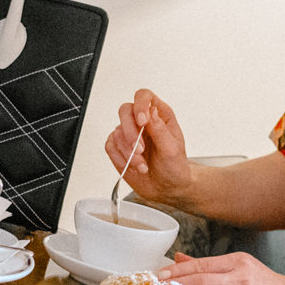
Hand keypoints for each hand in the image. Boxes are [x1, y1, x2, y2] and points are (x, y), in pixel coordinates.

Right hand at [105, 89, 192, 207]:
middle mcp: (143, 121)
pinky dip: (120, 158)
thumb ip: (160, 129)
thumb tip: (150, 111)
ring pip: (117, 132)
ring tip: (142, 165)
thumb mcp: (172, 149)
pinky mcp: (120, 148)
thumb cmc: (174, 167)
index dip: (140, 105)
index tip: (142, 122)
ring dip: (128, 152)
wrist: (167, 188)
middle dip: (130, 132)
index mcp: (160, 116)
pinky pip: (110, 146)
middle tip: (140, 150)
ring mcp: (130, 134)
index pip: (144, 97)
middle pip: (125, 111)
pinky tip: (133, 166)